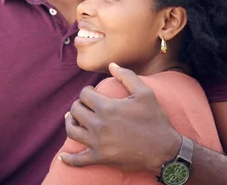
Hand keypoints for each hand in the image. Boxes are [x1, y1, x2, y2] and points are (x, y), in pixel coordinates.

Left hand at [59, 63, 181, 172]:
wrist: (164, 150)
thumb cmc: (155, 120)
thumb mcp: (145, 93)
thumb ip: (127, 76)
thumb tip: (112, 65)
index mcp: (107, 107)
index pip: (84, 95)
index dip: (86, 91)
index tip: (91, 93)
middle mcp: (98, 124)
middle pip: (75, 111)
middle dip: (78, 105)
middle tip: (84, 106)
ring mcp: (97, 143)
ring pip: (72, 131)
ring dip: (70, 123)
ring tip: (73, 120)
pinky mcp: (100, 158)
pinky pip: (78, 160)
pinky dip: (69, 159)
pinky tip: (63, 156)